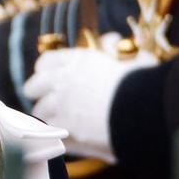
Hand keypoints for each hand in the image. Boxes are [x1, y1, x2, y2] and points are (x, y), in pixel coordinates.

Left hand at [23, 39, 156, 162]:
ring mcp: (61, 105)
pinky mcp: (64, 128)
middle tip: (43, 99)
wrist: (145, 110)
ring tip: (54, 122)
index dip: (44, 70)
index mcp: (78, 61)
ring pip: (39, 111)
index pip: (46, 62)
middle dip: (36, 93)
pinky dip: (53, 135)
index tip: (45, 75)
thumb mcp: (132, 59)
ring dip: (46, 116)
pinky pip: (49, 132)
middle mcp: (64, 81)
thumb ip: (115, 49)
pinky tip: (59, 138)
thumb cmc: (144, 84)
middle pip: (33, 86)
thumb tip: (109, 39)